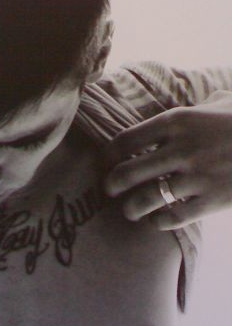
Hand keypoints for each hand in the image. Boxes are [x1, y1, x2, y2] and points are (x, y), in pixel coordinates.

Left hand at [104, 91, 231, 228]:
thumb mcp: (220, 103)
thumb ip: (191, 110)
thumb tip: (168, 120)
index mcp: (178, 121)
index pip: (124, 141)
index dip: (108, 157)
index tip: (105, 164)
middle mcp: (181, 149)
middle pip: (126, 173)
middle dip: (111, 185)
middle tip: (110, 190)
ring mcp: (197, 176)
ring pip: (144, 200)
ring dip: (131, 209)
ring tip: (131, 210)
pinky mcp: (213, 201)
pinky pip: (171, 218)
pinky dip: (158, 222)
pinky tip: (158, 221)